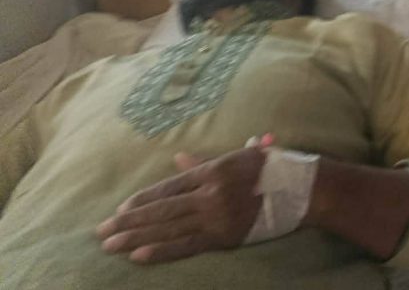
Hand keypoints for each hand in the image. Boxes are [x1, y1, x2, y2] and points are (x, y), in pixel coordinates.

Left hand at [97, 149, 265, 264]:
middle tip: (101, 232)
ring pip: (169, 230)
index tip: (120, 209)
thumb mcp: (239, 156)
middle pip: (162, 210)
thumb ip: (206, 162)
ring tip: (111, 246)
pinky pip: (187, 246)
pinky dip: (162, 251)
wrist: (302, 192)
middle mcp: (211, 194)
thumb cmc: (271, 169)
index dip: (143, 200)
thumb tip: (178, 159)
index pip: (169, 187)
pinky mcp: (224, 237)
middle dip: (129, 222)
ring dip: (137, 239)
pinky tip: (139, 256)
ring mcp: (216, 218)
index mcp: (213, 171)